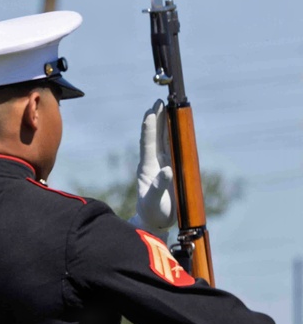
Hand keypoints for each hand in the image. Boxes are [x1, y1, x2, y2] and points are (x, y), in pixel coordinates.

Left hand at [130, 100, 175, 235]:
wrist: (154, 222)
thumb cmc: (153, 214)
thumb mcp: (154, 203)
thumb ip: (158, 188)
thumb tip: (167, 170)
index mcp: (147, 168)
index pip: (148, 143)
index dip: (150, 127)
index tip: (151, 111)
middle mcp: (153, 162)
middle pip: (155, 136)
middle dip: (158, 118)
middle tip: (160, 100)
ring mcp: (161, 164)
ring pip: (164, 139)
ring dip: (165, 123)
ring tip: (167, 106)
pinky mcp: (170, 168)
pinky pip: (172, 147)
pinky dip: (174, 135)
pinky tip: (176, 126)